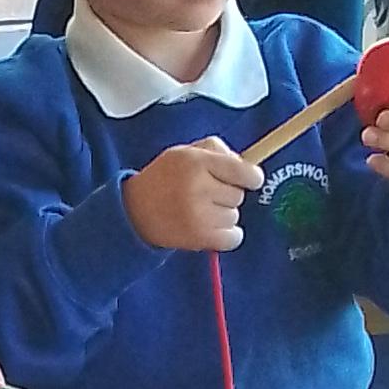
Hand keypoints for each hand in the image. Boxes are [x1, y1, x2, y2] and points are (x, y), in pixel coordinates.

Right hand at [123, 136, 262, 252]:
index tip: (251, 179)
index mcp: (196, 162)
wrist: (136, 211)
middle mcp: (199, 187)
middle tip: (208, 195)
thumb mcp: (186, 152)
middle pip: (239, 195)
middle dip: (228, 194)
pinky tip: (213, 228)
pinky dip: (228, 235)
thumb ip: (217, 150)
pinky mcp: (200, 237)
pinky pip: (234, 238)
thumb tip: (247, 166)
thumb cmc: (166, 178)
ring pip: (235, 216)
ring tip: (202, 211)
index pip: (243, 171)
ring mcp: (200, 215)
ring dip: (224, 214)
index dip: (252, 176)